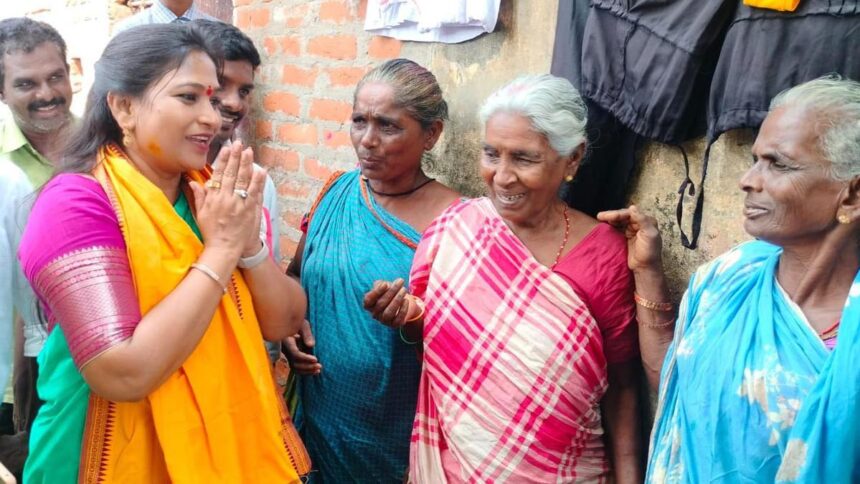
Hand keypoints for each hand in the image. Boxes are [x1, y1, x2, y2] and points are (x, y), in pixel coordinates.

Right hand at [189, 140, 265, 261]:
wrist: (223, 249)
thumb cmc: (211, 232)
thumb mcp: (200, 214)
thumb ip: (198, 196)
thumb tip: (192, 182)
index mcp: (213, 198)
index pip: (218, 175)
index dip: (222, 160)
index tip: (226, 149)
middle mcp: (225, 199)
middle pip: (231, 174)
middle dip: (235, 157)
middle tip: (239, 144)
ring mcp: (238, 204)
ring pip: (243, 180)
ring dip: (247, 164)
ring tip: (249, 151)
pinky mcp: (248, 211)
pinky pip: (254, 193)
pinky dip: (258, 181)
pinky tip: (261, 170)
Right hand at [283, 320, 319, 374]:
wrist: (290, 323)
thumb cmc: (298, 321)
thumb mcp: (302, 324)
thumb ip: (307, 334)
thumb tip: (311, 345)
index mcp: (287, 341)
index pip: (295, 353)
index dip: (305, 358)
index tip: (316, 359)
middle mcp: (286, 350)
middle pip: (295, 363)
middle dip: (307, 366)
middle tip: (319, 366)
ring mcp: (288, 355)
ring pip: (295, 368)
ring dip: (307, 371)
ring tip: (318, 370)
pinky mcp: (292, 357)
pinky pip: (297, 368)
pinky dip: (305, 371)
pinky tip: (315, 371)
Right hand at [363, 279, 410, 327]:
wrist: (401, 302)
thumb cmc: (389, 292)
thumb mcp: (383, 285)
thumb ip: (380, 284)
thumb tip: (384, 285)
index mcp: (368, 304)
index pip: (368, 300)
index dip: (376, 292)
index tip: (385, 283)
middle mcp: (374, 314)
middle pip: (381, 304)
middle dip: (391, 291)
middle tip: (401, 281)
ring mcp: (383, 321)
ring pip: (388, 313)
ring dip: (397, 300)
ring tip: (404, 289)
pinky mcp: (394, 325)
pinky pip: (397, 320)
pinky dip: (402, 310)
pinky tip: (406, 300)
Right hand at [597, 205, 662, 273]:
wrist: (645, 268)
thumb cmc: (649, 253)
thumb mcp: (650, 235)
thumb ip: (642, 220)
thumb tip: (632, 207)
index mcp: (647, 221)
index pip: (630, 214)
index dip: (618, 214)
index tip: (607, 217)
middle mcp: (640, 223)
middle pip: (624, 216)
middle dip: (612, 215)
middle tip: (599, 216)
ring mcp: (633, 229)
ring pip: (620, 220)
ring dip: (610, 219)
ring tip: (600, 218)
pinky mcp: (627, 236)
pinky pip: (618, 227)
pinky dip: (611, 225)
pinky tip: (604, 224)